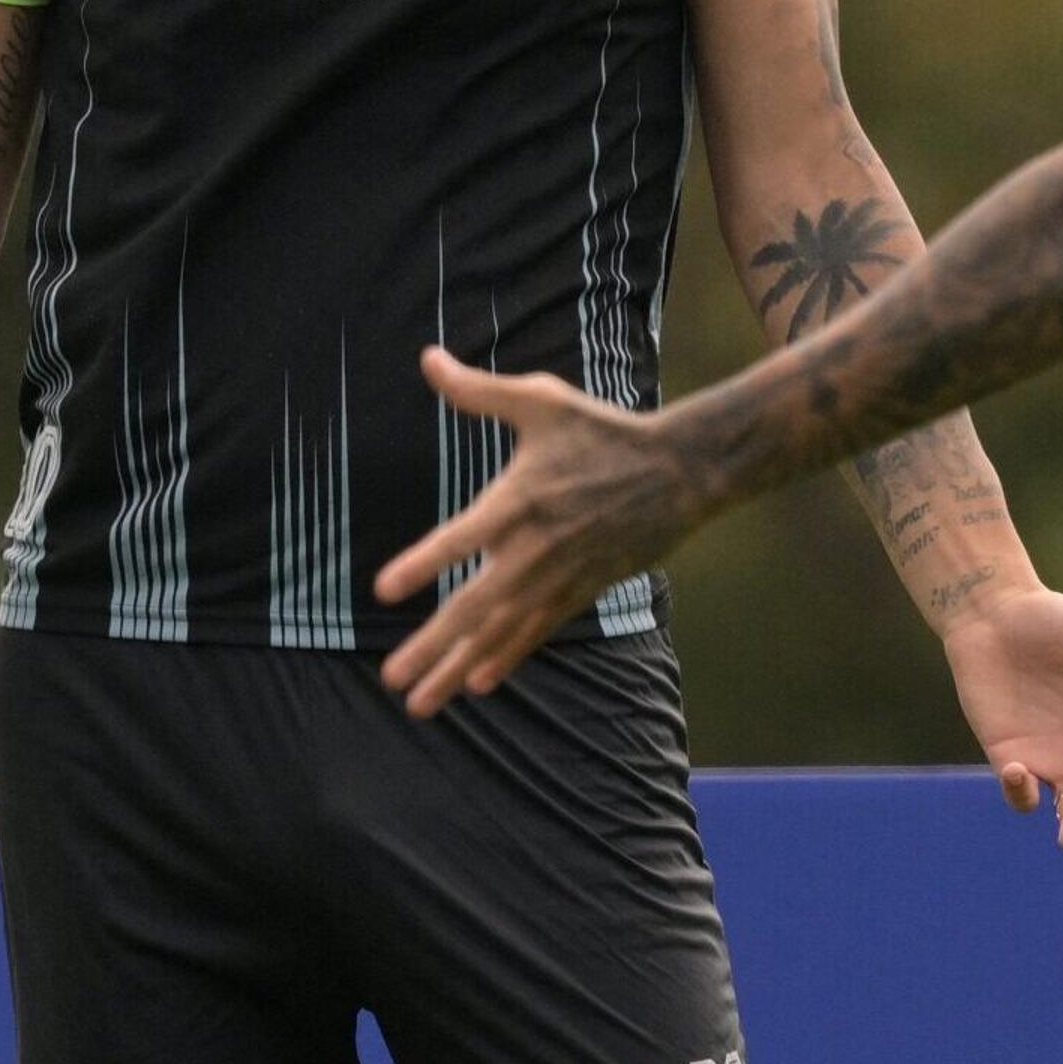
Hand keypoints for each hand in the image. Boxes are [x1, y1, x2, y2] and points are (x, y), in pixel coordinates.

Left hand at [377, 348, 719, 716]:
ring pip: (500, 633)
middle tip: (391, 680)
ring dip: (457, 668)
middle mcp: (535, 548)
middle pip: (473, 606)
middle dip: (430, 647)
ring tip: (419, 704)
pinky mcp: (580, 590)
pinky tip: (477, 683)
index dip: (423, 564)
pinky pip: (535, 632)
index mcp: (518, 499)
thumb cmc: (604, 431)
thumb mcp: (541, 401)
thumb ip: (478, 391)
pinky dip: (506, 657)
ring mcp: (559, 576)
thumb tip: (426, 359)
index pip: (460, 537)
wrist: (679, 471)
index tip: (383, 591)